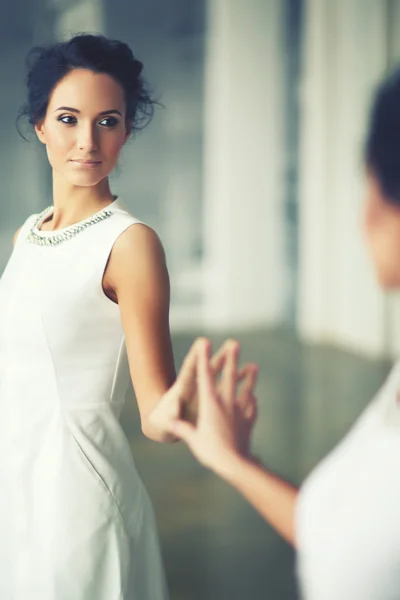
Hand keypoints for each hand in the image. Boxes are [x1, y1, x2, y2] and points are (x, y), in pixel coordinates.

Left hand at [146, 338, 253, 439]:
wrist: (165, 426)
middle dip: (219, 357)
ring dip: (231, 364)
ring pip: (219, 375)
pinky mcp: (210, 399)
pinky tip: (250, 372)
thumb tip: (172, 414)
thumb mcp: (162, 422)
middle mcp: (194, 387)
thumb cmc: (162, 423)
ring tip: (244, 355)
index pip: (190, 371)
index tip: (203, 342)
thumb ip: (169, 417)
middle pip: (208, 369)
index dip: (196, 357)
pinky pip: (226, 387)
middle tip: (233, 342)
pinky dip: (237, 380)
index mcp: (182, 391)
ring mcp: (203, 391)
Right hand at [167, 337, 258, 472]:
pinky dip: (252, 402)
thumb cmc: (211, 452)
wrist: (235, 464)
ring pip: (246, 390)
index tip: (204, 343)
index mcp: (210, 404)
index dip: (203, 358)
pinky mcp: (248, 422)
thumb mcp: (193, 440)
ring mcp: (239, 412)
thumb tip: (169, 423)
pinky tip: (254, 399)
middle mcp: (226, 403)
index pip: (205, 377)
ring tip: (255, 366)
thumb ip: (183, 428)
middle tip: (234, 343)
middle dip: (231, 359)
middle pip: (229, 377)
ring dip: (250, 378)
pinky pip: (252, 409)